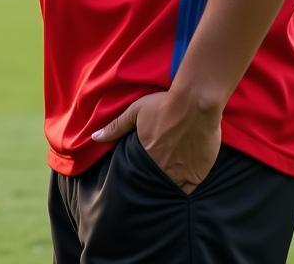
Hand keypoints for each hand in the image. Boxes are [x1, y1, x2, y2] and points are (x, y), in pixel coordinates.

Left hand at [91, 91, 221, 193]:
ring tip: (166, 178)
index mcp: (146, 155)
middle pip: (153, 182)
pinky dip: (184, 189)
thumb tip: (95, 137)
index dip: (138, 173)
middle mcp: (162, 168)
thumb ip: (115, 127)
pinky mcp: (198, 174)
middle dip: (151, 181)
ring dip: (167, 185)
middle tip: (153, 174)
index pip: (137, 173)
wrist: (195, 104)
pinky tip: (182, 182)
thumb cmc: (164, 104)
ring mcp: (181, 173)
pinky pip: (188, 190)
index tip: (138, 172)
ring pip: (170, 188)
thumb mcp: (135, 111)